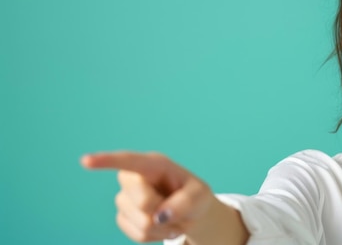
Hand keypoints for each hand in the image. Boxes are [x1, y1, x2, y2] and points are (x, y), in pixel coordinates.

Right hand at [81, 151, 216, 242]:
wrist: (190, 213)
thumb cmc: (194, 196)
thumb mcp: (200, 195)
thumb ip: (184, 202)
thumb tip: (160, 216)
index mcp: (153, 164)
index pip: (128, 161)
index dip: (106, 161)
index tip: (85, 161)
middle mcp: (133, 178)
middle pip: (142, 201)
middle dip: (163, 210)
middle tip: (177, 209)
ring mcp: (125, 198)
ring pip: (141, 222)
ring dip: (162, 227)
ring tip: (172, 219)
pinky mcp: (123, 217)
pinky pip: (136, 234)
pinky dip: (154, 236)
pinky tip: (162, 226)